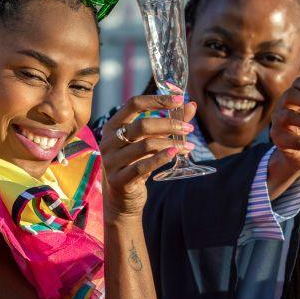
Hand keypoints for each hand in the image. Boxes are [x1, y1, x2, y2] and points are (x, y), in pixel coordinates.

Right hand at [99, 93, 197, 218]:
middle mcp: (108, 142)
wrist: (121, 199)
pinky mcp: (118, 180)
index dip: (157, 100)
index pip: (134, 104)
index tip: (179, 100)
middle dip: (169, 124)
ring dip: (171, 143)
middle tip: (189, 128)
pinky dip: (161, 159)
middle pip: (141, 125)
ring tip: (188, 146)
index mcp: (113, 126)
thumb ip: (168, 124)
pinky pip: (142, 167)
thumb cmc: (135, 164)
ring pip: (145, 146)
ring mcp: (111, 161)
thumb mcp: (148, 142)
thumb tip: (191, 105)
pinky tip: (176, 154)